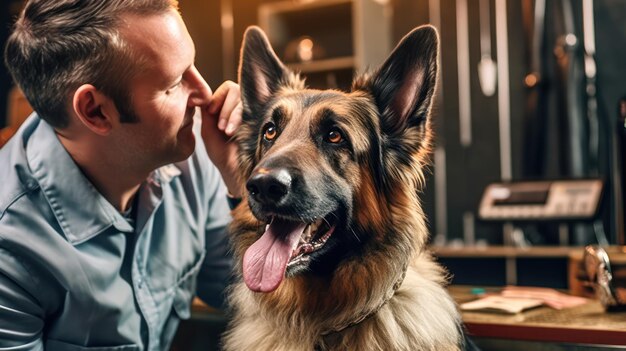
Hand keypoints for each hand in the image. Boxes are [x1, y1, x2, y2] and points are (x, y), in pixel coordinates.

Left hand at [201, 80, 242, 196]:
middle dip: (224, 108)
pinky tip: (233, 132)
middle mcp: (242, 107)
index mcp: (228, 107)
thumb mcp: (208, 131)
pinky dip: (237, 116)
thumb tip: (203, 94)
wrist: (236, 171)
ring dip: (231, 113)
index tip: (211, 113)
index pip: (225, 89)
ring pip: (242, 96)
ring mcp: (253, 111)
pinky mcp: (261, 116)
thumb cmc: (222, 154)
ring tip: (228, 132)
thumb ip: (206, 112)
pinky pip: (250, 105)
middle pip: (234, 89)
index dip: (217, 98)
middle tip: (221, 128)